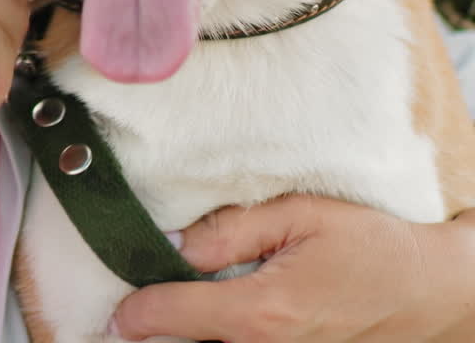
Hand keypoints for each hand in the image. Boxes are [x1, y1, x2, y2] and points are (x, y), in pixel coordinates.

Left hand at [110, 195, 474, 341]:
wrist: (427, 292)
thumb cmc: (370, 246)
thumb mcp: (302, 215)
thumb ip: (234, 229)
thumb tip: (177, 244)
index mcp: (264, 311)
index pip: (178, 316)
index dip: (139, 313)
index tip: (117, 313)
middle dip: (161, 330)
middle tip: (134, 317)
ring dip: (190, 335)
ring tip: (169, 315)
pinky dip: (222, 338)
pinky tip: (211, 319)